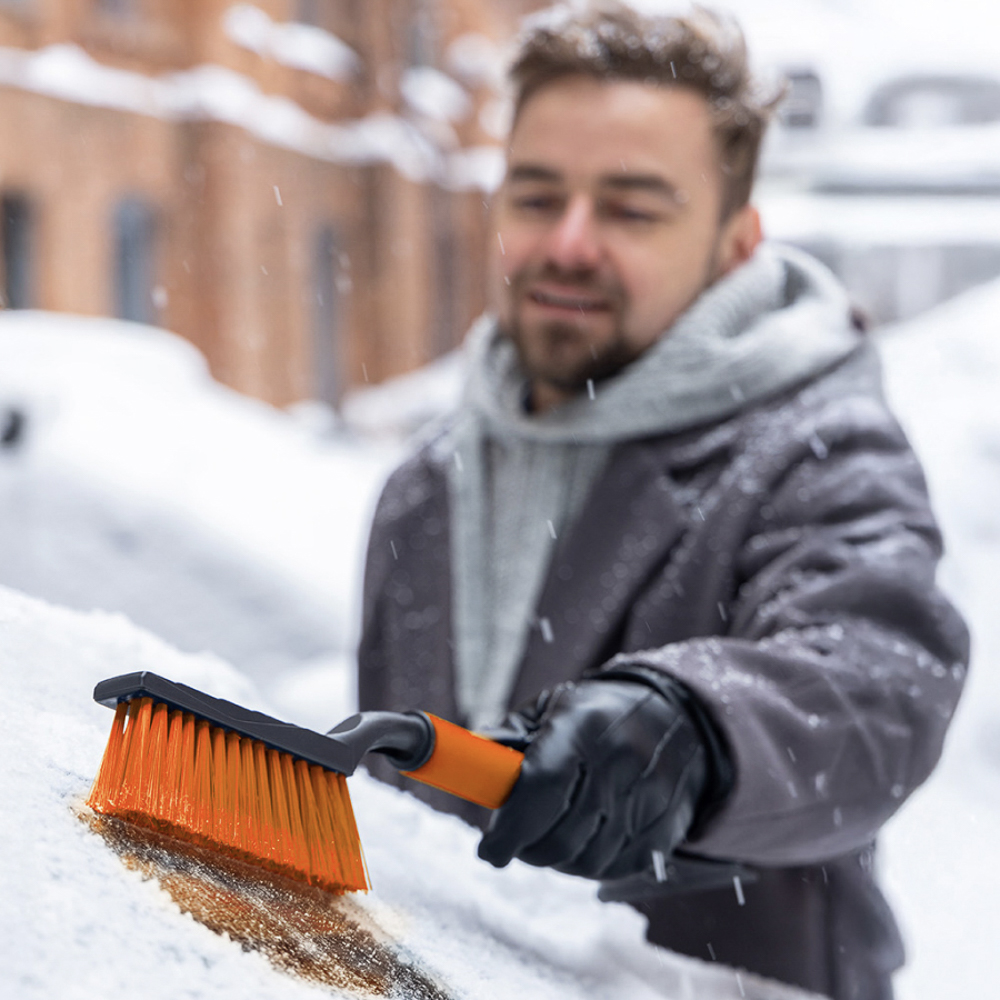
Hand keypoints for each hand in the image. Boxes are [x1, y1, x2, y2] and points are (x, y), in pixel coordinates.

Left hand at [477, 674, 711, 879]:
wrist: (679, 717)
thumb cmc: (599, 713)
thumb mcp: (553, 708)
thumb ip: (509, 739)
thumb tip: (463, 768)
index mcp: (584, 726)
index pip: (542, 788)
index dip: (510, 828)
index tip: (489, 850)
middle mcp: (620, 762)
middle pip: (561, 836)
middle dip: (526, 847)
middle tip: (512, 841)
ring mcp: (648, 799)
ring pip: (586, 860)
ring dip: (556, 859)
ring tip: (547, 837)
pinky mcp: (665, 828)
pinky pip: (615, 868)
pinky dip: (589, 864)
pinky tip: (582, 841)